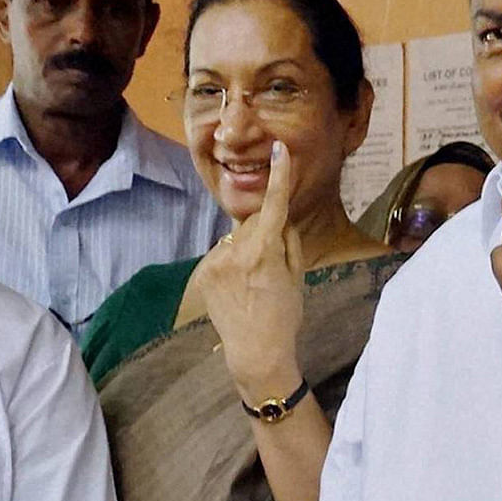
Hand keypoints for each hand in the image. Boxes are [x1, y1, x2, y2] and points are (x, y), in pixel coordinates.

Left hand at [198, 141, 305, 396]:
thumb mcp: (297, 277)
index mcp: (266, 252)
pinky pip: (224, 254)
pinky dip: (233, 263)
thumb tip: (281, 219)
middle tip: (274, 264)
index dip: (279, 175)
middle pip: (256, 222)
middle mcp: (237, 252)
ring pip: (238, 238)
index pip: (275, 206)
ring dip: (248, 249)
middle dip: (267, 231)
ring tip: (254, 282)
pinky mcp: (204, 272)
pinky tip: (239, 288)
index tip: (279, 149)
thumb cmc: (284, 316)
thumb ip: (289, 241)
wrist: (255, 351)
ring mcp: (216, 262)